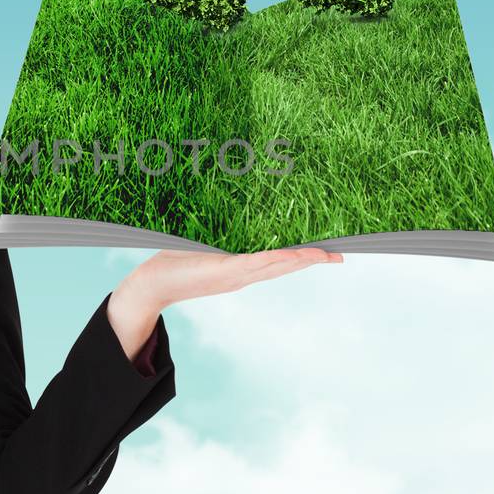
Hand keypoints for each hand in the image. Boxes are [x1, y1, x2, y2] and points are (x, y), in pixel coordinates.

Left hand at [120, 245, 343, 313]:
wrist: (151, 284)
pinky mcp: (225, 271)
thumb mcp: (201, 247)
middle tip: (341, 256)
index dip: (304, 257)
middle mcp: (244, 275)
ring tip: (327, 254)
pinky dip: (277, 258)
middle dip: (314, 259)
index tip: (328, 252)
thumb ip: (216, 236)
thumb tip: (223, 209)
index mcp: (242, 269)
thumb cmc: (174, 262)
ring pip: (277, 265)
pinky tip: (294, 253)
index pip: (280, 262)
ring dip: (303, 259)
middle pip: (286, 266)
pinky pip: (256, 262)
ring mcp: (236, 274)